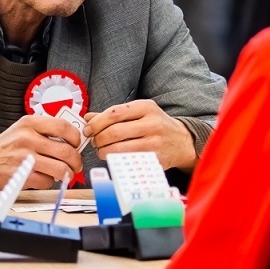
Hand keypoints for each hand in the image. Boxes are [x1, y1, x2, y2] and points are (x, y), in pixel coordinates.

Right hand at [0, 115, 84, 188]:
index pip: (64, 127)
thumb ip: (46, 130)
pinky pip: (48, 182)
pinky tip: (45, 177)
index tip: (76, 143)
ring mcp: (26, 159)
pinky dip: (50, 182)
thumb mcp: (24, 128)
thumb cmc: (8, 145)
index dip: (76, 137)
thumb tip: (72, 140)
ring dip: (68, 173)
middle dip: (76, 160)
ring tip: (66, 173)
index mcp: (30, 123)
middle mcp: (28, 139)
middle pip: (66, 151)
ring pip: (61, 169)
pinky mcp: (23, 176)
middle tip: (76, 163)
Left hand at [82, 99, 196, 170]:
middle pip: (115, 131)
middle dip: (99, 138)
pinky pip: (128, 160)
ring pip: (120, 148)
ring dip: (104, 151)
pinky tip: (112, 157)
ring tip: (101, 150)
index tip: (88, 128)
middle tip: (94, 141)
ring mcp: (155, 143)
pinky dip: (115, 160)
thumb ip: (114, 115)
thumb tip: (88, 117)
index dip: (97, 122)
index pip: (115, 113)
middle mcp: (152, 123)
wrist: (181, 141)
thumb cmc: (155, 125)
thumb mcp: (139, 113)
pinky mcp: (155, 159)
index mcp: (146, 107)